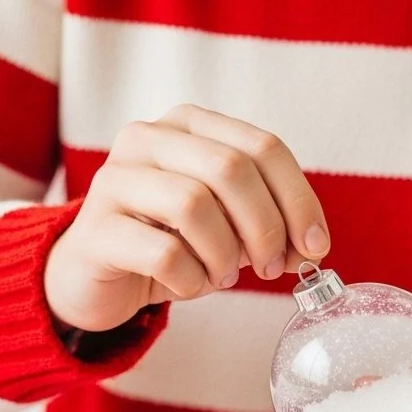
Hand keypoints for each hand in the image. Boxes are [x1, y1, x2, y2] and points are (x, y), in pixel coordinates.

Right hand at [45, 105, 329, 332]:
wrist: (95, 277)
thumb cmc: (169, 245)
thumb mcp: (226, 227)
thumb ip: (268, 225)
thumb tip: (310, 248)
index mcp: (189, 125)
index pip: (263, 147)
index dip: (299, 200)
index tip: (316, 247)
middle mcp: (149, 138)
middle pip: (230, 169)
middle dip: (265, 227)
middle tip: (272, 268)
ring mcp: (116, 179)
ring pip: (194, 205)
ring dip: (225, 256)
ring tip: (223, 277)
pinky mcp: (97, 229)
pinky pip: (164, 253)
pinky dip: (191, 280)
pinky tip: (188, 285)